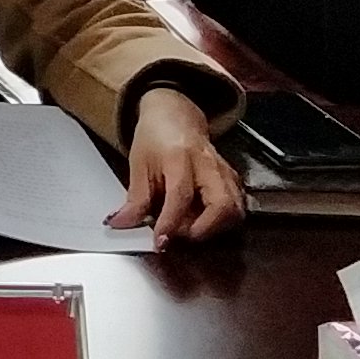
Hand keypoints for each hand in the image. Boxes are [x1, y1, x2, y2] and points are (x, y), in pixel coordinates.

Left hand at [107, 86, 244, 247]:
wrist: (175, 115)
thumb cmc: (156, 138)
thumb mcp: (139, 164)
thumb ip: (135, 198)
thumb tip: (120, 223)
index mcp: (180, 157)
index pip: (180, 195)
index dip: (171, 223)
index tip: (160, 242)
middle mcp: (208, 166)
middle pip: (223, 205)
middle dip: (204, 230)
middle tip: (181, 235)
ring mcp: (225, 172)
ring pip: (236, 210)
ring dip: (215, 228)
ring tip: (190, 227)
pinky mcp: (234, 180)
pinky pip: (239, 207)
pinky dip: (223, 221)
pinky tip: (203, 219)